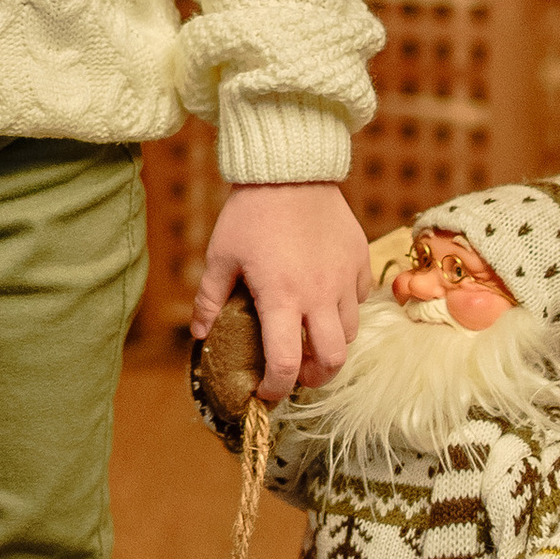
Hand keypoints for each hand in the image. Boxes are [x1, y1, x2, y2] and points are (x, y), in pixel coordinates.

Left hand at [190, 182, 368, 403]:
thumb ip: (209, 299)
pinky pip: (360, 298)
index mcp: (281, 299)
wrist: (290, 168)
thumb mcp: (220, 256)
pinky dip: (346, 309)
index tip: (266, 390)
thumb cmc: (250, 212)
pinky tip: (327, 301)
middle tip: (298, 373)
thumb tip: (199, 335)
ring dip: (332, 345)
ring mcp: (344, 278)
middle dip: (316, 377)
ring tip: (313, 338)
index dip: (277, 387)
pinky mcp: (360, 259)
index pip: (286, 364)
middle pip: (333, 360)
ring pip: (351, 332)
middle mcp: (319, 295)